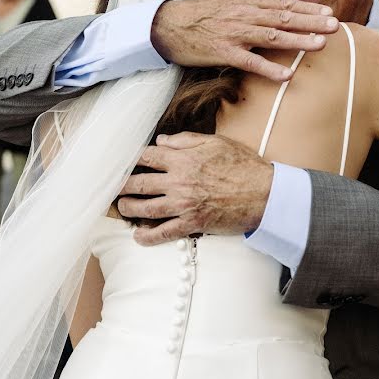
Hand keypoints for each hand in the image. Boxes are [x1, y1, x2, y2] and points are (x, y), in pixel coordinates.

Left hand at [117, 132, 272, 245]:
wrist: (264, 194)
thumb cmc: (244, 166)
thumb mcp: (216, 142)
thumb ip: (186, 141)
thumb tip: (162, 141)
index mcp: (184, 159)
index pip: (148, 157)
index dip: (132, 158)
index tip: (124, 162)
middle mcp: (179, 182)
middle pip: (139, 183)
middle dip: (122, 185)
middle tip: (114, 187)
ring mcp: (184, 205)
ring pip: (146, 209)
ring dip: (129, 209)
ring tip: (122, 207)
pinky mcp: (192, 224)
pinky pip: (164, 233)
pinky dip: (148, 237)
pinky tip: (138, 237)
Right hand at [151, 0, 339, 81]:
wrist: (168, 25)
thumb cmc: (201, 13)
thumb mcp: (232, 0)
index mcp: (248, 4)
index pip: (284, 5)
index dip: (308, 9)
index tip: (329, 13)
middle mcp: (244, 16)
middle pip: (283, 19)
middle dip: (311, 22)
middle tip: (335, 26)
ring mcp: (235, 34)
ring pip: (271, 37)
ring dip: (297, 41)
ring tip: (320, 45)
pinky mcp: (223, 53)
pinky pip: (249, 62)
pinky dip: (268, 69)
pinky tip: (286, 76)